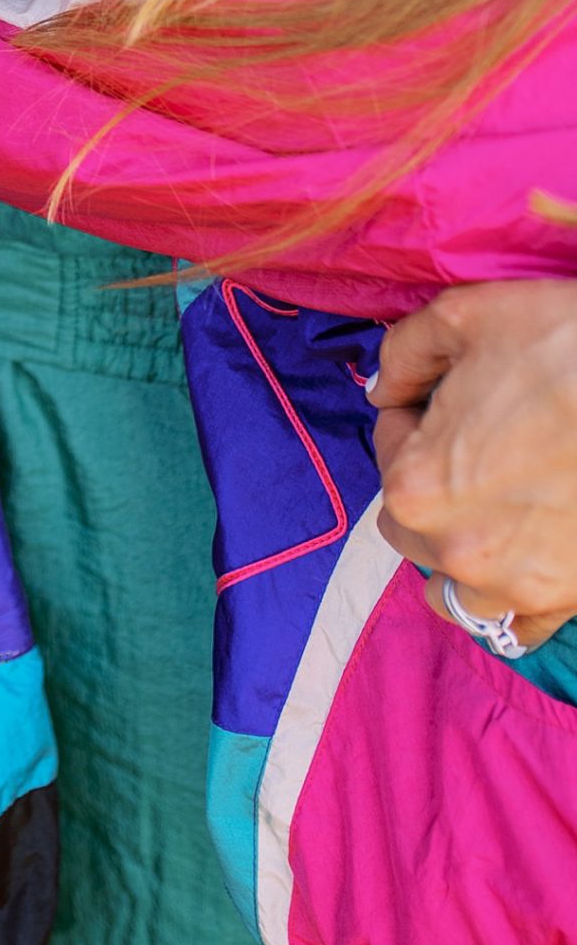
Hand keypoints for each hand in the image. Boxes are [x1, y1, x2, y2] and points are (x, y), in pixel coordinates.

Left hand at [373, 279, 576, 639]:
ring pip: (453, 588)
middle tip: (471, 446)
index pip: (388, 439)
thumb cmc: (564, 347)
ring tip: (486, 514)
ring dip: (456, 553)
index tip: (450, 393)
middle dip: (426, 481)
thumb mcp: (463, 317)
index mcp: (417, 484)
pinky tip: (517, 569)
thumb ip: (403, 354)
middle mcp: (456, 548)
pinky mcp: (565, 599)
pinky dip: (508, 606)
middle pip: (408, 520)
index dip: (416, 408)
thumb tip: (385, 388)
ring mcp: (514, 583)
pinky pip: (517, 627)